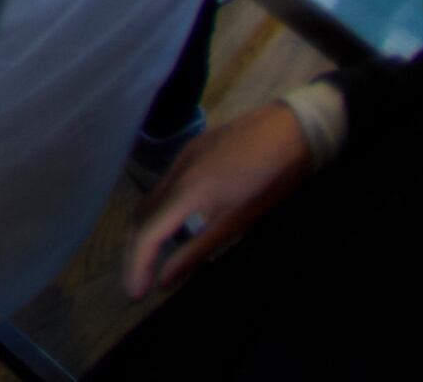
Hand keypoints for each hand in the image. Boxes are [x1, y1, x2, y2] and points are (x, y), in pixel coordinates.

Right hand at [124, 103, 316, 297]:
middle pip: (139, 217)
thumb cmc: (270, 180)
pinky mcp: (190, 153)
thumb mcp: (238, 221)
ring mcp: (180, 160)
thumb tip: (165, 279)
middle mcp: (175, 173)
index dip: (137, 264)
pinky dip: (157, 213)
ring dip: (143, 233)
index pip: (148, 233)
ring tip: (148, 261)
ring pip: (148, 201)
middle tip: (136, 283)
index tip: (135, 293)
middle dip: (133, 252)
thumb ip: (198, 249)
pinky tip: (169, 227)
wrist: (289, 129)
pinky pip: (162, 189)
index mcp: (187, 192)